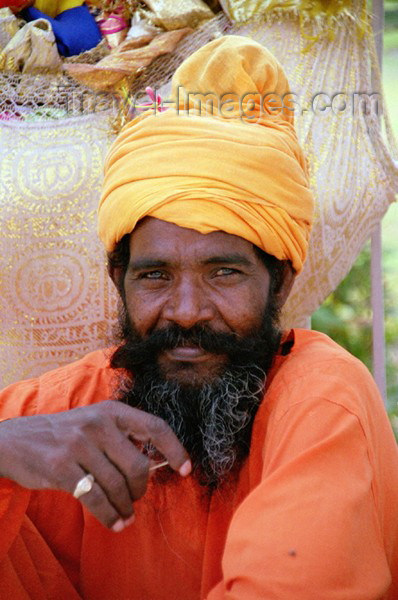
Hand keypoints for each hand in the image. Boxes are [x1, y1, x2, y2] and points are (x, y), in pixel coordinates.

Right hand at [0, 401, 190, 530]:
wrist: (16, 440)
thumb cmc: (62, 433)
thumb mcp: (93, 421)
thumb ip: (121, 436)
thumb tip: (154, 462)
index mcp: (111, 411)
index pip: (155, 427)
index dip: (175, 449)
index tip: (186, 468)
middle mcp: (98, 424)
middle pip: (139, 466)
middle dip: (141, 490)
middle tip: (135, 499)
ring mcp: (79, 445)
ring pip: (118, 487)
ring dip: (125, 508)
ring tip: (124, 516)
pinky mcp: (62, 468)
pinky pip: (96, 500)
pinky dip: (109, 516)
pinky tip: (114, 522)